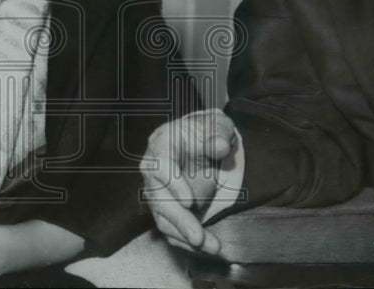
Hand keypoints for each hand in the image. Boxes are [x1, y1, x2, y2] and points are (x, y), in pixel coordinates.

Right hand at [141, 109, 236, 256]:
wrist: (201, 141)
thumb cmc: (205, 133)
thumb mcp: (215, 126)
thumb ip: (218, 134)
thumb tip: (220, 146)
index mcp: (161, 144)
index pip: (159, 165)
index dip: (172, 184)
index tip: (189, 202)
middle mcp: (152, 169)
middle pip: (159, 199)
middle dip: (180, 221)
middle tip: (198, 238)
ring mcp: (157, 190)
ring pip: (164, 219)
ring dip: (186, 236)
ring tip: (211, 246)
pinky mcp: (164, 207)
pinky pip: (171, 228)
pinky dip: (187, 240)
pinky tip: (207, 247)